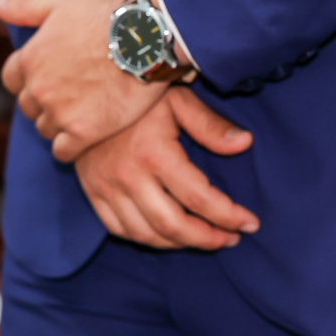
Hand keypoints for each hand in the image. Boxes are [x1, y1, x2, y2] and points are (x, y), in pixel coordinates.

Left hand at [0, 0, 166, 160]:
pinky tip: (89, 134)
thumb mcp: (62, 3)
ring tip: (89, 110)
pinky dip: (72, 146)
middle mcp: (38, 89)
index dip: (32, 78)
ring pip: (46, 129)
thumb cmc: (108, 15)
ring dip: (61, 123)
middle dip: (48, 101)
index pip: (12, 80)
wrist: (149, 38)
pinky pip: (63, 152)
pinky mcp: (83, 132)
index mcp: (29, 59)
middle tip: (78, 92)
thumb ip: (22, 6)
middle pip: (29, 107)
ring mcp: (59, 112)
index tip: (57, 74)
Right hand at [76, 87, 258, 249]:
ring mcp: (105, 187)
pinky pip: (119, 229)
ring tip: (205, 239)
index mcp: (154, 154)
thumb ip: (211, 125)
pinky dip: (146, 238)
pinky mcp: (92, 192)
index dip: (228, 216)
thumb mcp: (179, 100)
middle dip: (207, 239)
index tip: (250, 224)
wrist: (85, 91)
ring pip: (145, 234)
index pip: (199, 198)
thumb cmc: (140, 95)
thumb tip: (244, 143)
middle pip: (173, 225)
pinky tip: (169, 235)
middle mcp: (128, 176)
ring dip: (178, 244)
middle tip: (230, 239)